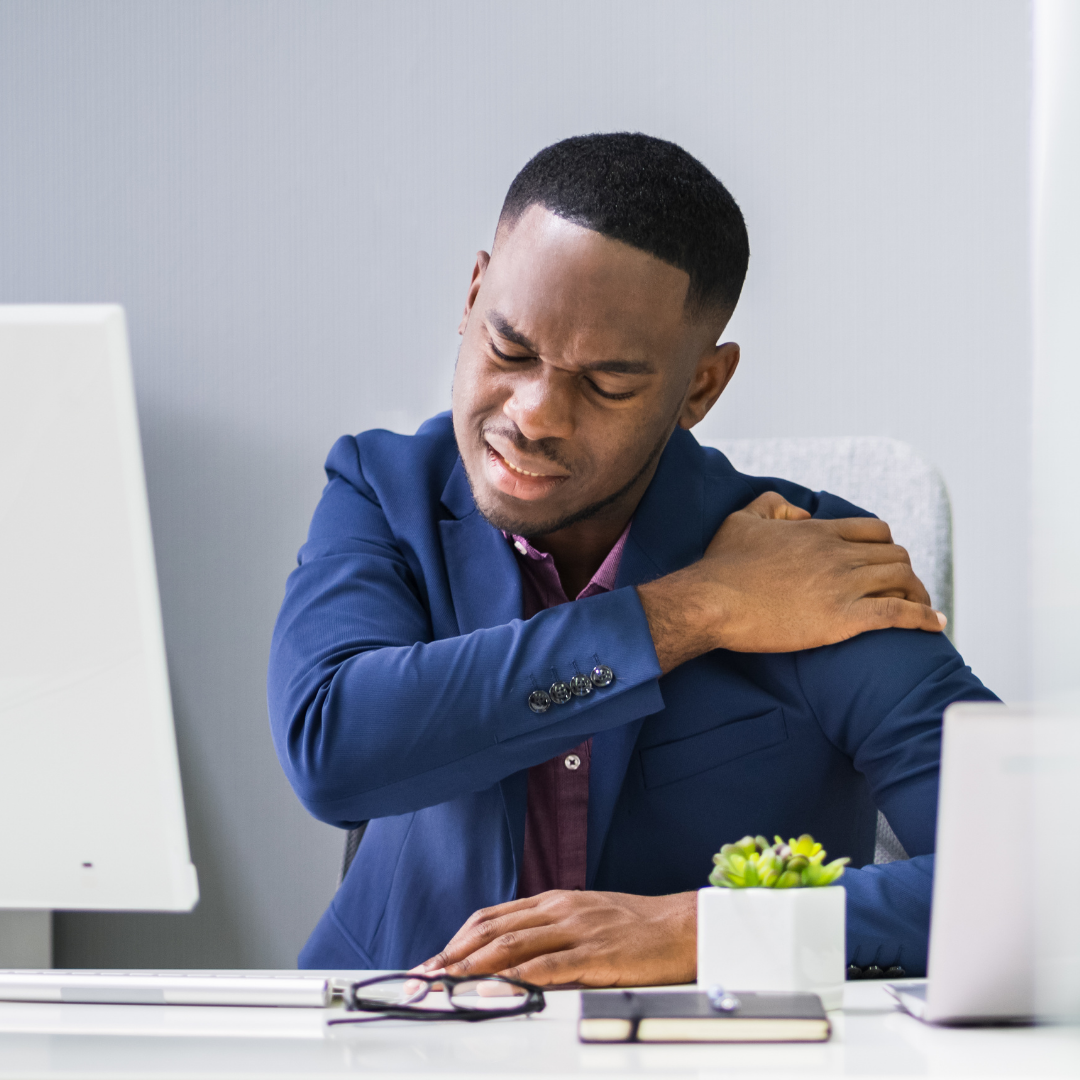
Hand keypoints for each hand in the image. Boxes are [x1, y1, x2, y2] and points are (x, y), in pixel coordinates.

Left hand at [419, 890, 696, 986]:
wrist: (683, 925)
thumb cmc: (636, 926)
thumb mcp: (585, 918)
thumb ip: (550, 932)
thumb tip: (510, 958)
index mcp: (554, 901)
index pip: (492, 917)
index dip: (457, 940)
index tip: (432, 961)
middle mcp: (560, 910)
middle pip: (493, 930)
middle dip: (453, 955)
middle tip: (423, 977)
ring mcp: (577, 929)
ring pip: (513, 944)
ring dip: (473, 966)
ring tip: (444, 984)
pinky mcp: (596, 953)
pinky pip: (549, 966)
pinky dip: (516, 978)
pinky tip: (495, 990)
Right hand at [637, 491, 945, 671]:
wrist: (711, 601)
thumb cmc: (721, 565)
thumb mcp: (742, 519)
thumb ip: (774, 505)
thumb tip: (803, 513)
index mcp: (819, 532)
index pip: (874, 531)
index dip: (886, 548)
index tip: (885, 563)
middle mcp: (838, 554)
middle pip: (895, 555)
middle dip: (904, 572)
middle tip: (903, 590)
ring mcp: (843, 586)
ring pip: (903, 580)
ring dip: (918, 594)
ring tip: (922, 608)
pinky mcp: (843, 619)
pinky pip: (898, 614)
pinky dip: (923, 618)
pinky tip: (935, 626)